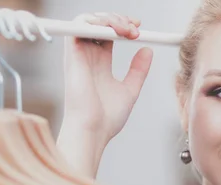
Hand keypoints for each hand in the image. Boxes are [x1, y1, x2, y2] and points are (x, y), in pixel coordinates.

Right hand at [63, 12, 152, 143]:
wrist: (93, 130)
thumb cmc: (107, 119)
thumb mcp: (130, 90)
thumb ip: (138, 70)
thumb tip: (148, 50)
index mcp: (100, 63)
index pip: (108, 34)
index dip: (123, 25)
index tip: (140, 28)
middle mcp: (88, 56)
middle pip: (99, 24)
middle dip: (119, 19)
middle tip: (136, 28)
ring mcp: (80, 54)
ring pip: (88, 20)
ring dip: (109, 18)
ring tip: (127, 29)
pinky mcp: (72, 53)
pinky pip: (78, 25)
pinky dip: (95, 21)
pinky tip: (113, 31)